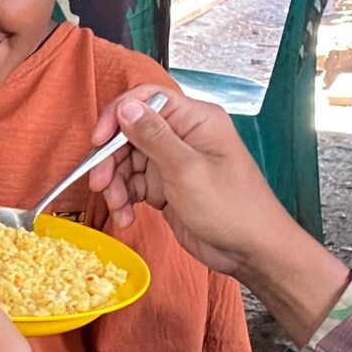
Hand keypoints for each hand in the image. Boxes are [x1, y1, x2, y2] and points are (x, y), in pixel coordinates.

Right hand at [84, 92, 292, 280]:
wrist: (251, 251)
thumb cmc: (233, 208)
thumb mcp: (188, 170)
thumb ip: (154, 137)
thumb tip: (125, 107)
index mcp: (195, 120)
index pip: (146, 100)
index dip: (117, 116)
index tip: (99, 140)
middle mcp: (183, 136)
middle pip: (130, 133)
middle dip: (112, 159)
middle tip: (101, 183)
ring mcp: (174, 162)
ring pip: (128, 161)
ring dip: (116, 184)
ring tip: (118, 206)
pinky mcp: (167, 187)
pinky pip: (135, 184)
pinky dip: (125, 199)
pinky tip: (126, 215)